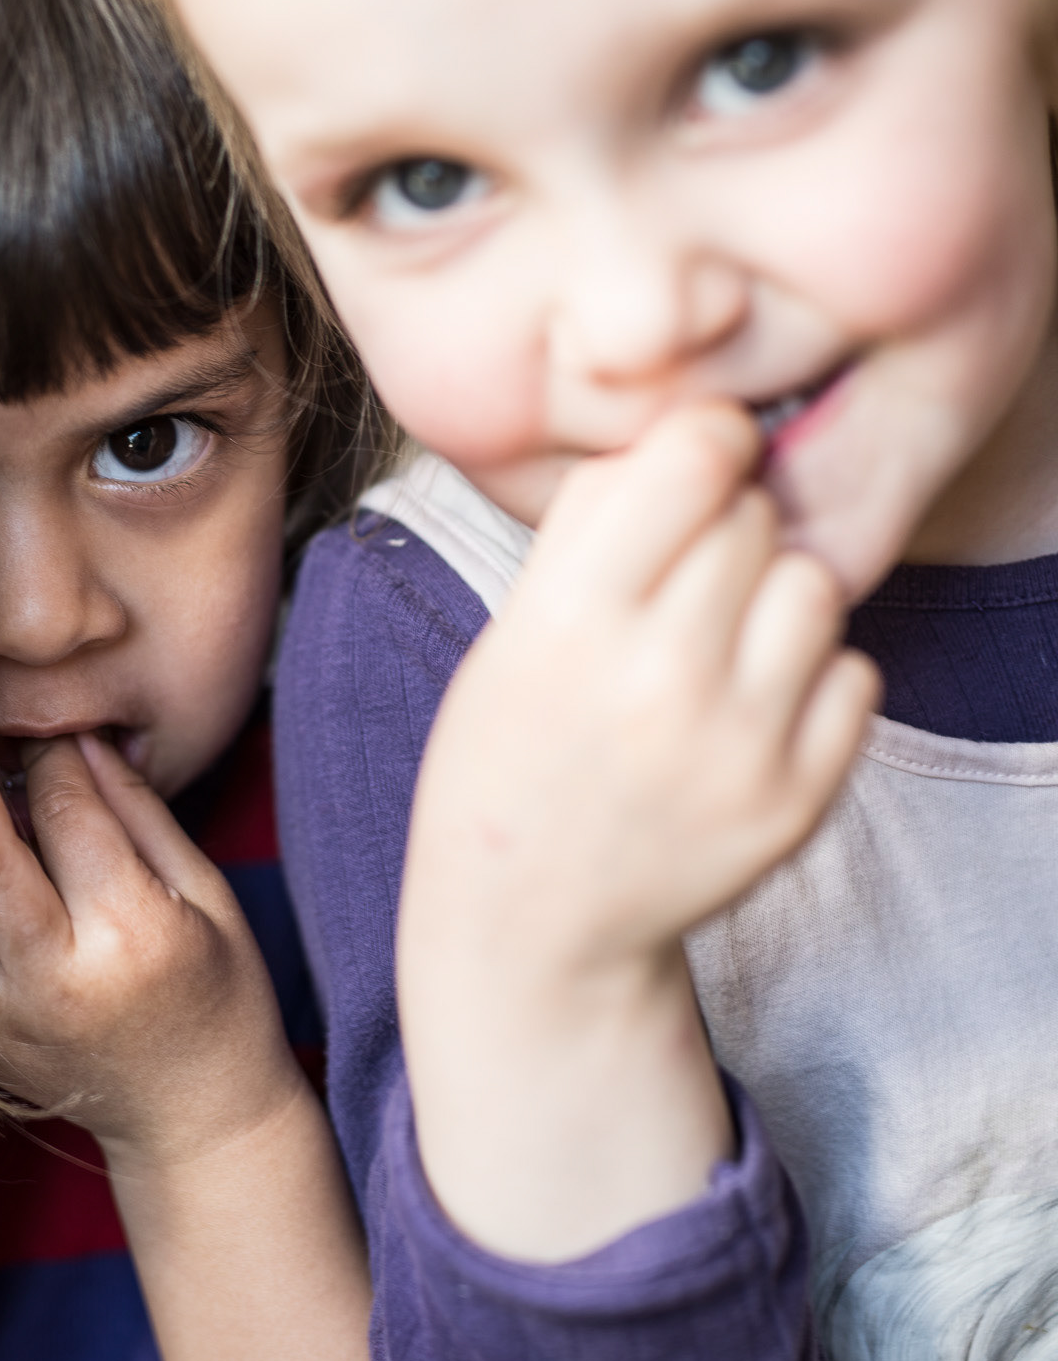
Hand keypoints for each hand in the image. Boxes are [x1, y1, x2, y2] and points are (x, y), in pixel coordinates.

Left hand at [0, 696, 301, 1166]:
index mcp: (129, 935)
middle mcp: (53, 978)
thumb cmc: (222, 998)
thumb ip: (139, 813)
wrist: (196, 1122)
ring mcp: (1, 1017)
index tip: (47, 729)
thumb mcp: (209, 895)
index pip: (64, 814)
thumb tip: (78, 739)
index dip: (49, 755)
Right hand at [398, 401, 877, 1259]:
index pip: (691, 457)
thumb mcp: (511, 627)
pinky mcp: (797, 799)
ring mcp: (739, 745)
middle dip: (723, 526)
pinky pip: (854, 672)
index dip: (699, 442)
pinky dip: (812, 673)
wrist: (531, 924)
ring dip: (774, 594)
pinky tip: (751, 699)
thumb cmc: (507, 754)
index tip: (692, 461)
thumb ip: (595, 529)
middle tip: (683, 576)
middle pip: (752, 517)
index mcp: (567, 621)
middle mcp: (660, 677)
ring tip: (721, 637)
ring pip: (815, 587)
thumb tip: (692, 436)